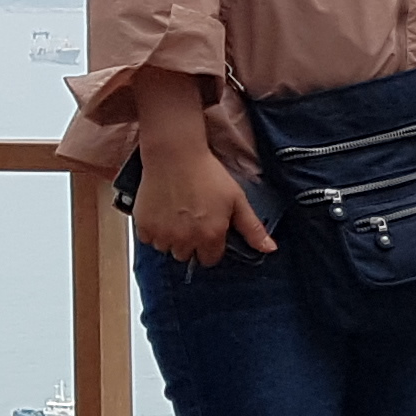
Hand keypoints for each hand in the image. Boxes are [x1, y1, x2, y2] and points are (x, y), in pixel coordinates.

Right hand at [131, 141, 274, 267]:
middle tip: (190, 220)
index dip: (210, 246)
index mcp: (211, 236)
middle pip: (186, 256)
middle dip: (190, 243)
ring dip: (170, 238)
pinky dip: (153, 231)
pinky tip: (161, 212)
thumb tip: (270, 249)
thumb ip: (252, 228)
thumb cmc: (209, 174)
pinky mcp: (144, 226)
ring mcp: (163, 234)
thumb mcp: (237, 199)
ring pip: (166, 249)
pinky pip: (148, 240)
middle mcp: (186, 240)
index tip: (207, 230)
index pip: (210, 260)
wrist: (175, 155)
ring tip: (175, 214)